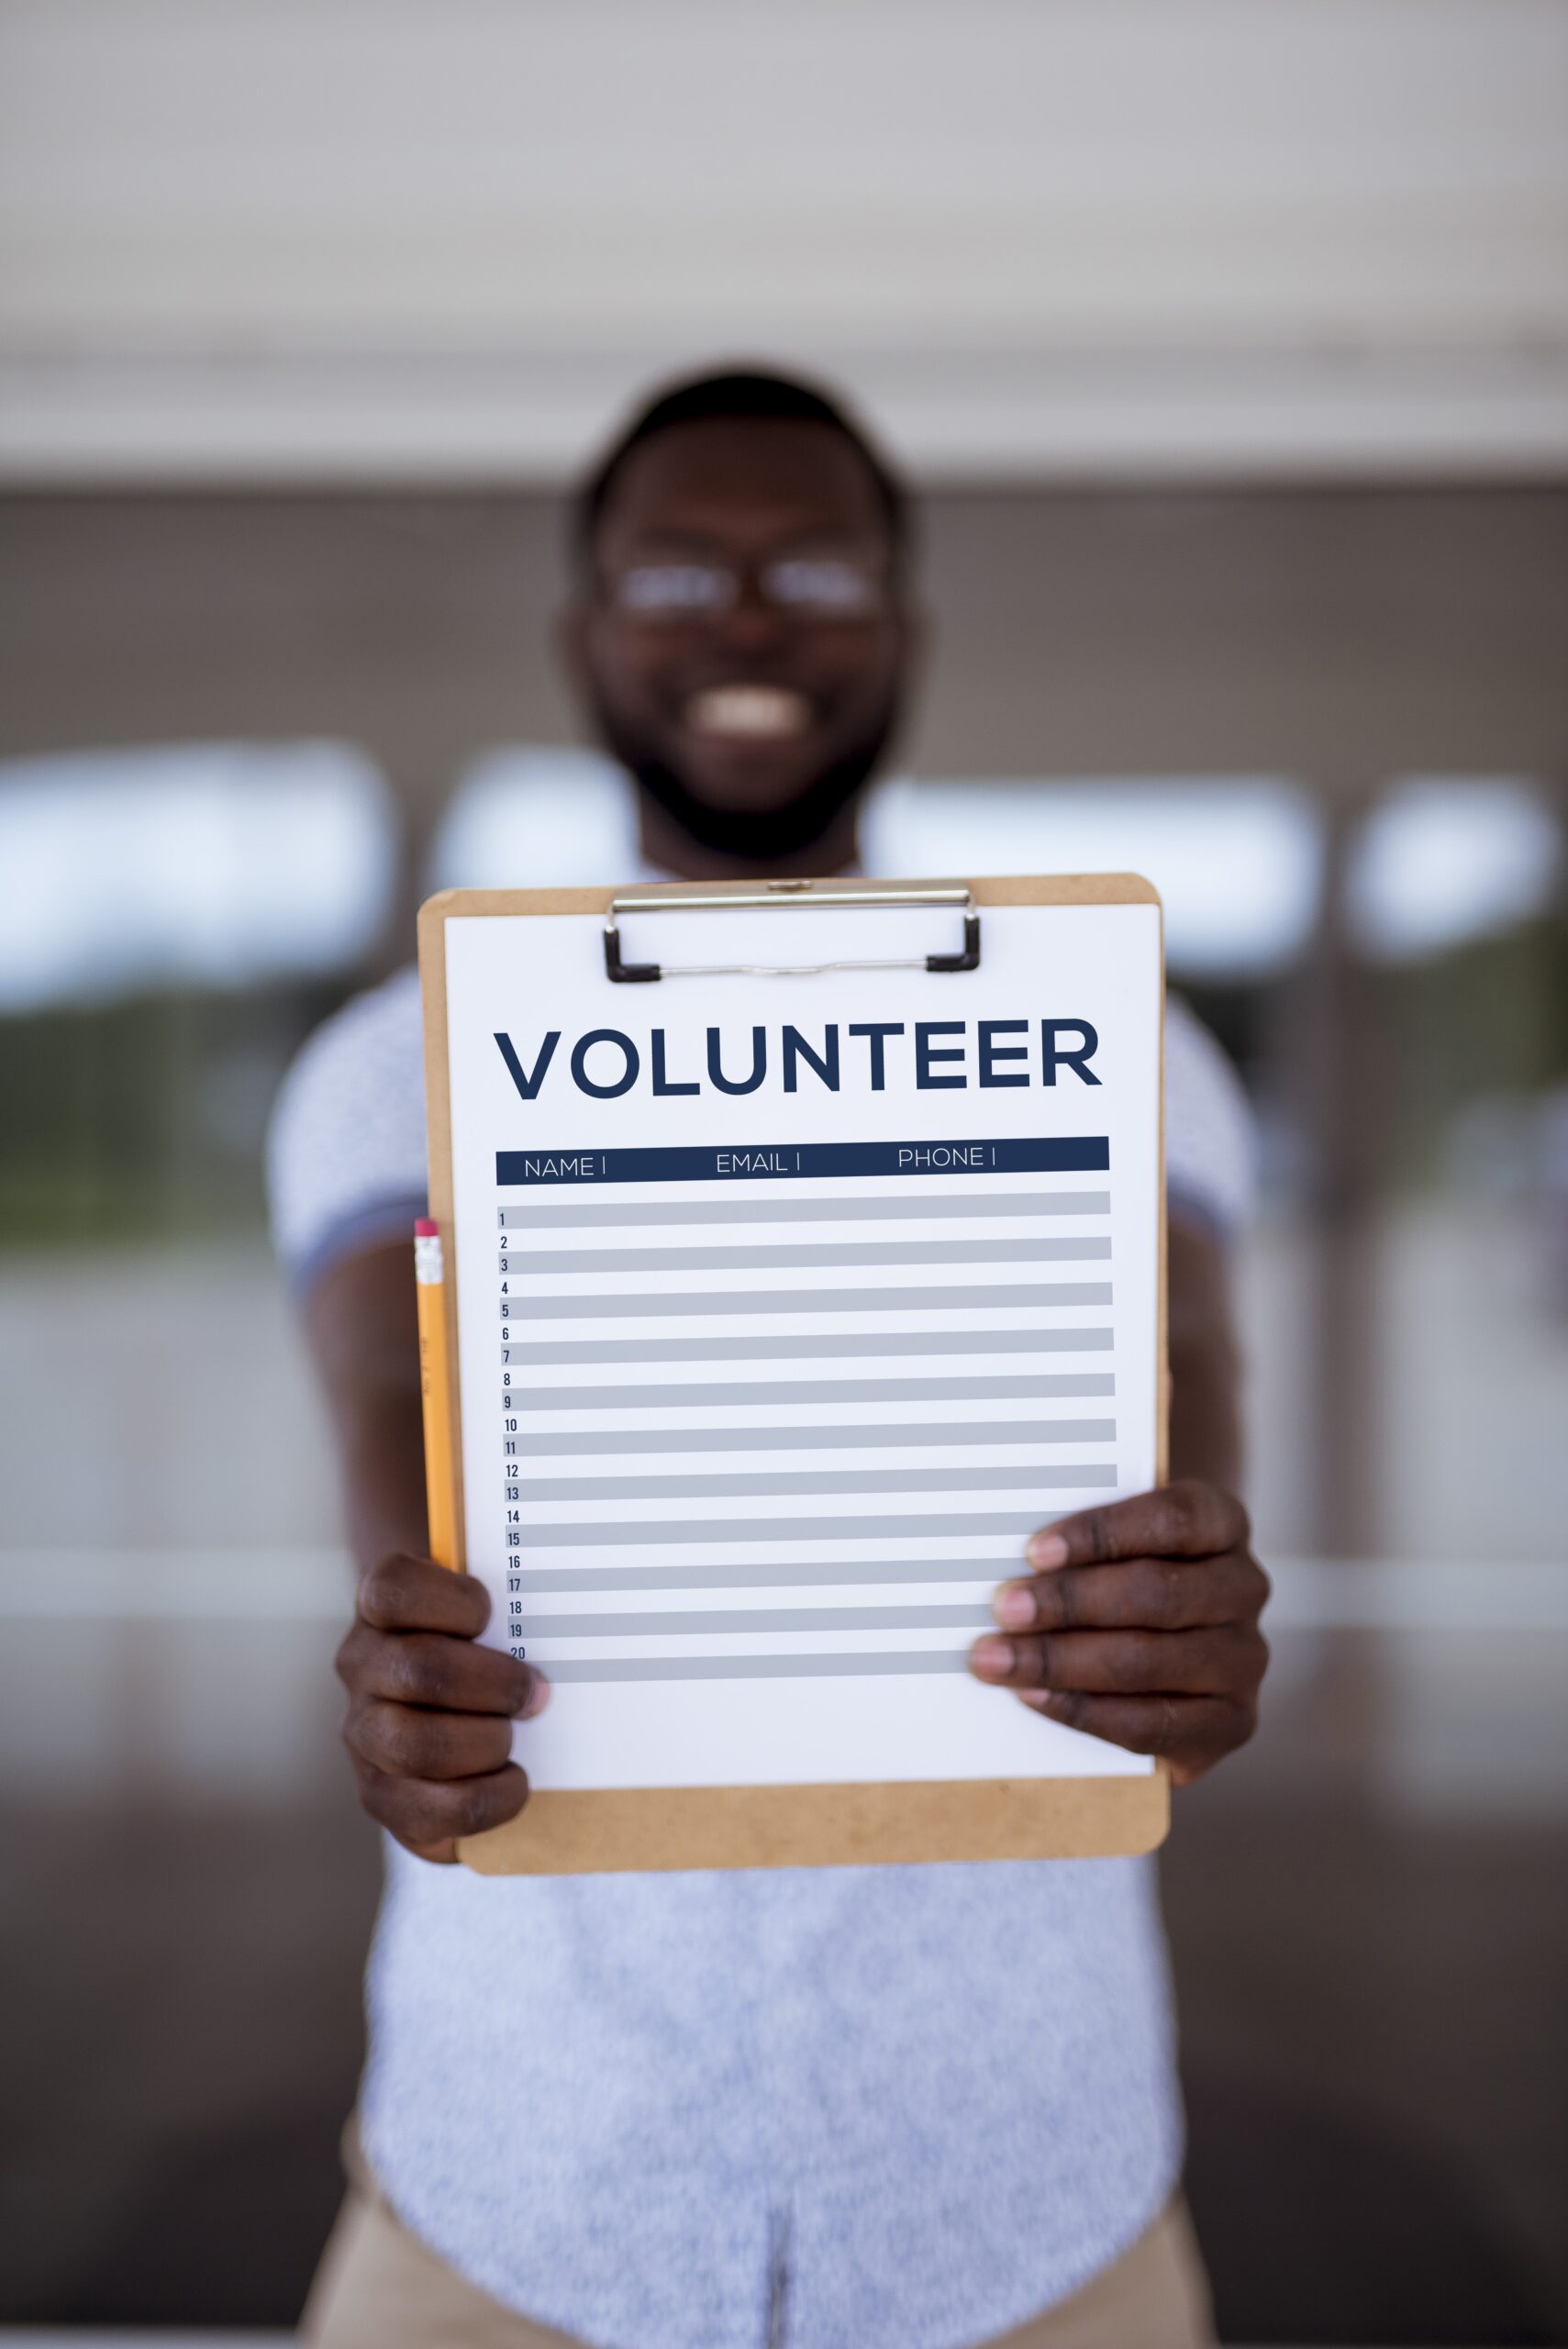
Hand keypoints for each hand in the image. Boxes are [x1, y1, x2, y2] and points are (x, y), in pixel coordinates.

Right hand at [335, 1554, 548, 1861]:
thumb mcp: (482, 1611)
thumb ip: (506, 1608)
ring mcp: (363, 1733)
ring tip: (514, 1740)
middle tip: (537, 1694)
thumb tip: (569, 1616)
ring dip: (485, 1744)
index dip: (454, 1601)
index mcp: (381, 1608)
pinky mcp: (378, 1793)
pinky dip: (484, 1799)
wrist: (443, 1706)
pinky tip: (512, 1783)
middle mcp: (361, 1667)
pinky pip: (425, 1810)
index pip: (394, 1587)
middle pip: (418, 1669)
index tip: (491, 1614)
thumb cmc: (476, 1647)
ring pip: (414, 1746)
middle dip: (495, 1686)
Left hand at [967, 1480, 1268, 1785]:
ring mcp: (1244, 1658)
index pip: (1173, 1517)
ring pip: (1148, 1660)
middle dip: (1069, 1603)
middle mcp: (1244, 1587)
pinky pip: (1152, 1723)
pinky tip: (1036, 1697)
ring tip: (999, 1660)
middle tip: (1004, 1609)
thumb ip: (1079, 1546)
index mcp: (1222, 1523)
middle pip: (1156, 1593)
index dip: (1102, 1533)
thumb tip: (1006, 1559)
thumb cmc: (1123, 1581)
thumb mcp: (1113, 1548)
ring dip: (1060, 1662)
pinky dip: (1084, 1711)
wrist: (1164, 1661)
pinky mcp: (1232, 1721)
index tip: (1034, 1551)